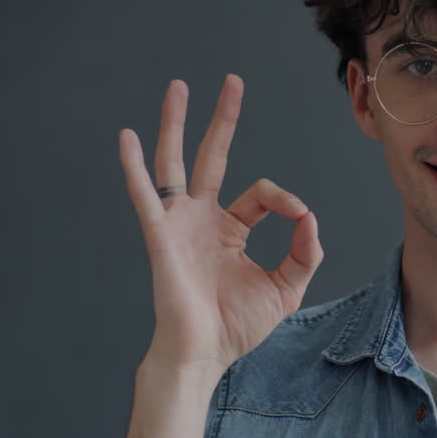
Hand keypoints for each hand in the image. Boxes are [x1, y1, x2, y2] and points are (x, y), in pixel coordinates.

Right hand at [118, 75, 323, 376]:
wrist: (204, 354)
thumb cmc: (236, 326)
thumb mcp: (287, 288)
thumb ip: (305, 252)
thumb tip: (310, 215)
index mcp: (230, 230)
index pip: (261, 193)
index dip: (285, 199)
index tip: (300, 217)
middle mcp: (202, 219)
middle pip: (212, 156)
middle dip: (222, 120)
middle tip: (232, 82)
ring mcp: (179, 223)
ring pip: (175, 162)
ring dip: (176, 124)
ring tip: (178, 87)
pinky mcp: (161, 235)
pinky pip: (145, 194)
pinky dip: (134, 166)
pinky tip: (126, 137)